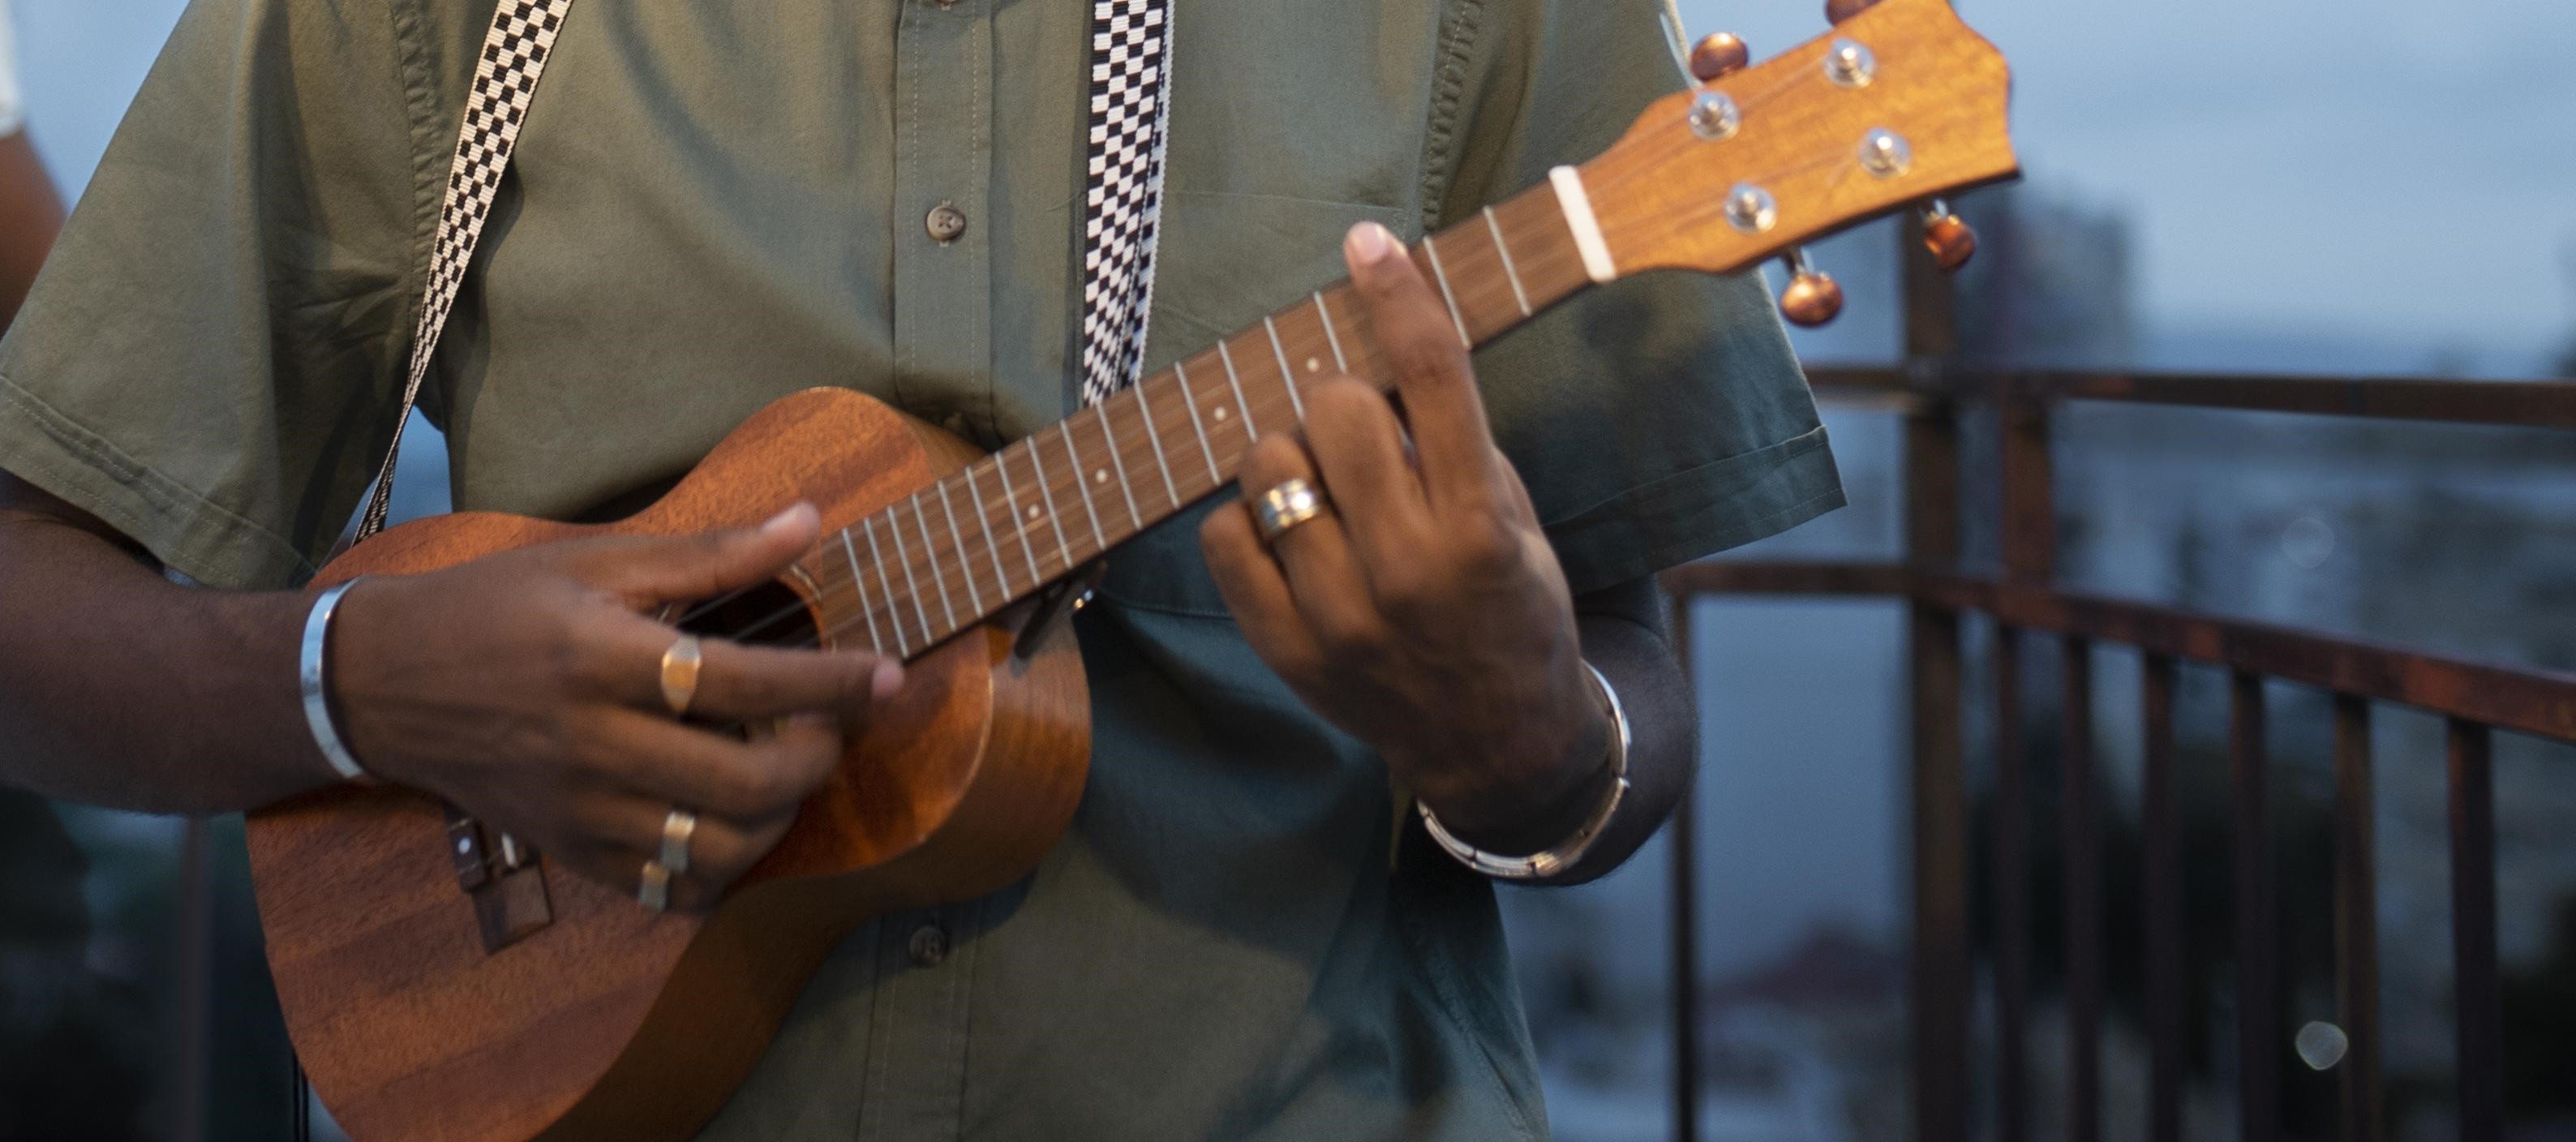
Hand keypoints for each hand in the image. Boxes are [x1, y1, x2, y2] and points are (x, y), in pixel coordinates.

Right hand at [328, 504, 903, 912]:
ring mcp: (580, 809)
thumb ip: (711, 552)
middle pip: (745, 780)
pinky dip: (723, 867)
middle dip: (816, 756)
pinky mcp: (570, 849)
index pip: (745, 680)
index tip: (886, 673)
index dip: (830, 682)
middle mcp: (594, 743)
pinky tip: (733, 819)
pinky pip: (670, 889)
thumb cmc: (496, 607)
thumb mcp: (597, 560)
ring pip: (716, 848)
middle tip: (829, 725)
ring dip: (778, 818)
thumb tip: (809, 521)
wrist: (383, 682)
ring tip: (784, 771)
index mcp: (604, 658)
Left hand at [1200, 223, 1612, 852]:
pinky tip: (1286, 532)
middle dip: (1339, 399)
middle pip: (1332, 409)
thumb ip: (1456, 445)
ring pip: (1266, 468)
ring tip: (1320, 484)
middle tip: (1358, 431)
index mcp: (1480, 527)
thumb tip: (1381, 351)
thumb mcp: (1518, 523)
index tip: (1369, 244)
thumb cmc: (1513, 610)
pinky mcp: (1287, 649)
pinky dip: (1246, 519)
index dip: (1397, 296)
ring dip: (1288, 455)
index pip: (1433, 378)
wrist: (1498, 743)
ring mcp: (1339, 615)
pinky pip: (1223, 537)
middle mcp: (1407, 568)